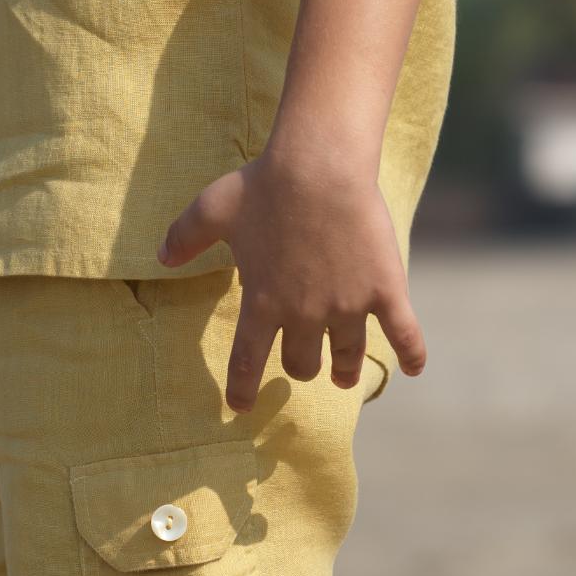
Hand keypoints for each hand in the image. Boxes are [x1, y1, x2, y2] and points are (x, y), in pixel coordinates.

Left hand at [160, 145, 429, 412]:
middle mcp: (304, 314)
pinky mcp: (384, 289)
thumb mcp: (212, 210)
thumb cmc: (263, 187)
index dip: (243, 389)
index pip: (248, 362)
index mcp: (262, 302)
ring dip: (345, 370)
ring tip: (345, 377)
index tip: (242, 407)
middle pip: (302, 362)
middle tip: (305, 365)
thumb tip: (160, 257)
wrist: (319, 167)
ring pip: (348, 355)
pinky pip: (404, 333)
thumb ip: (183, 237)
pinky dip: (412, 354)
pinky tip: (415, 370)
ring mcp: (347, 305)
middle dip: (301, 368)